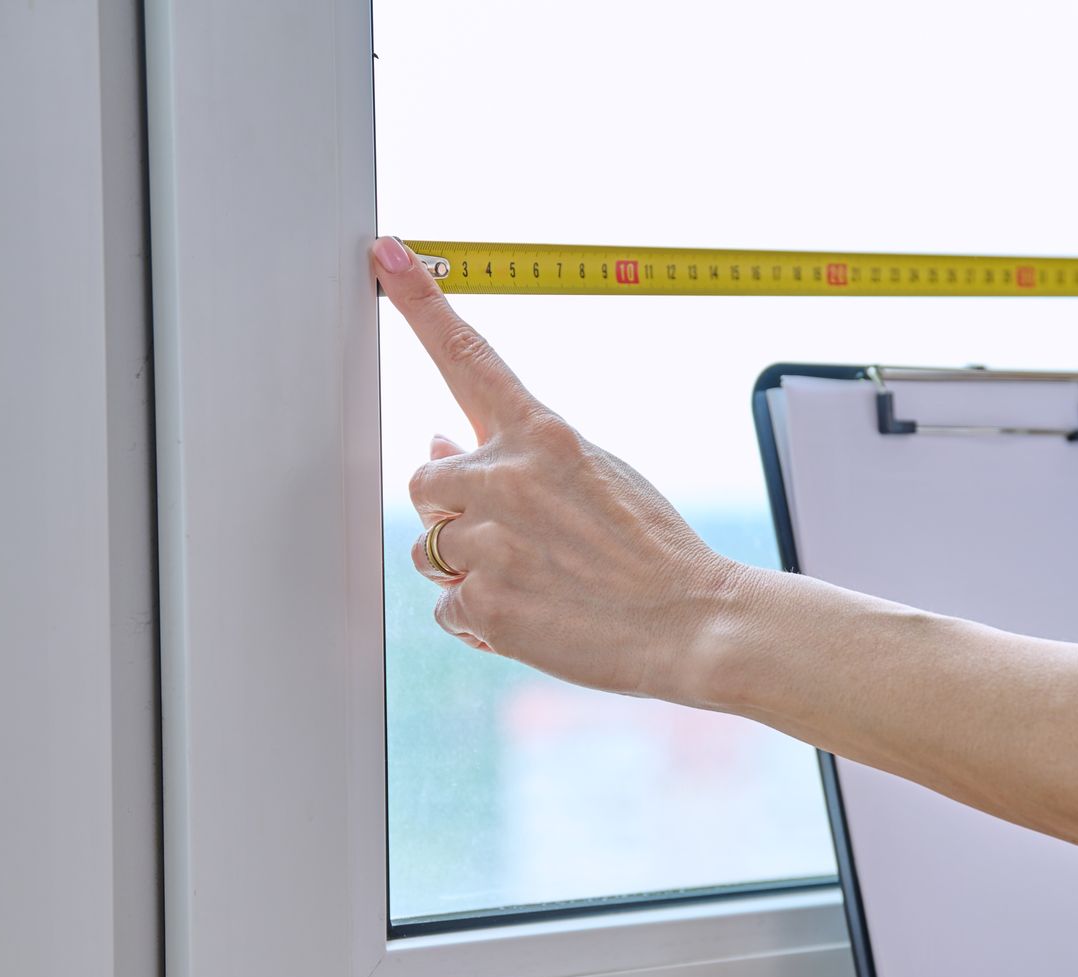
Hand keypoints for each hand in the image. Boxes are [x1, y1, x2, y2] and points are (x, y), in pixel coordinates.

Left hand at [372, 236, 746, 699]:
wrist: (693, 623)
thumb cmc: (651, 551)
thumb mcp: (597, 476)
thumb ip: (518, 456)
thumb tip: (436, 443)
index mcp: (544, 436)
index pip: (468, 355)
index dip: (419, 301)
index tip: (384, 252)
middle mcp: (508, 480)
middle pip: (425, 483)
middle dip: (453, 511)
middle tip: (518, 539)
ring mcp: (491, 544)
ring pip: (432, 552)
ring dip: (470, 570)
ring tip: (540, 581)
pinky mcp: (485, 604)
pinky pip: (448, 608)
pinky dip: (481, 619)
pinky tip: (536, 615)